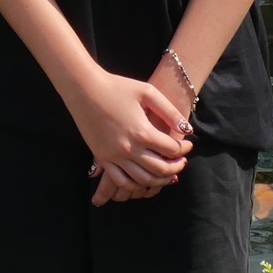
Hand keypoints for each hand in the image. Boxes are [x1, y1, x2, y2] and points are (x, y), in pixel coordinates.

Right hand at [65, 69, 189, 205]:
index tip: (188, 144)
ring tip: (168, 172)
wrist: (83, 88)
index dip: (184, 148)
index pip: (171, 149)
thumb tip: (187, 130)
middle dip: (176, 167)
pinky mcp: (103, 158)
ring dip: (160, 180)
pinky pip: (122, 181)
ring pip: (143, 180)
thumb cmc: (116, 86)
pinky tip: (143, 178)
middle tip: (182, 161)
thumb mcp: (147, 92)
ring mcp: (115, 156)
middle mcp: (130, 149)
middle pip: (161, 169)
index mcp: (142, 132)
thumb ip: (169, 112)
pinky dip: (136, 185)